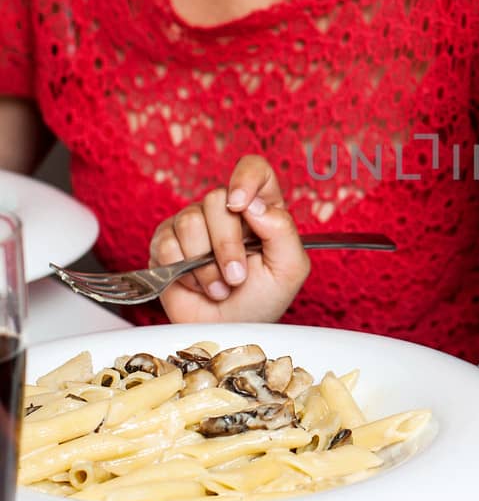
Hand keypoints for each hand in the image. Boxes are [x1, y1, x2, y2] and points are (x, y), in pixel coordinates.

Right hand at [152, 156, 309, 324]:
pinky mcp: (166, 242)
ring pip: (189, 222)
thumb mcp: (289, 269)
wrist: (229, 331)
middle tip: (236, 277)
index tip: (242, 205)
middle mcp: (226, 210)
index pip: (253, 169)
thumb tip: (255, 205)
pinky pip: (166, 244)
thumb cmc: (262, 299)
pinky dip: (183, 272)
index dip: (245, 178)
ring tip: (219, 286)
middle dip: (226, 245)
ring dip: (206, 265)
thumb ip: (282, 231)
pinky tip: (197, 285)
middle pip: (216, 199)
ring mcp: (194, 223)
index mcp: (261, 207)